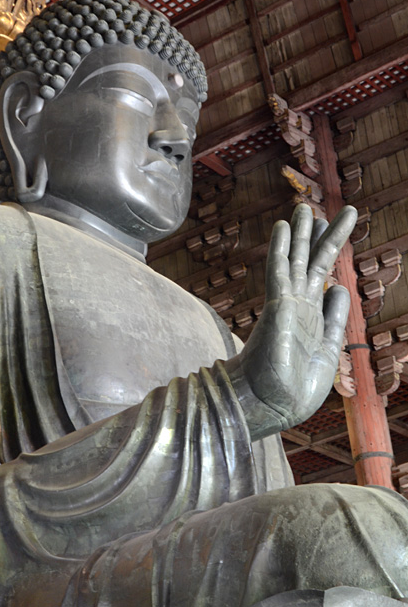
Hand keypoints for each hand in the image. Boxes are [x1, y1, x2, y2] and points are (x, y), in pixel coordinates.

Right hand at [226, 203, 357, 439]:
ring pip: (296, 259)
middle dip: (318, 235)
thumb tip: (341, 289)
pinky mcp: (277, 306)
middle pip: (311, 261)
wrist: (272, 405)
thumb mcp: (328, 351)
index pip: (322, 276)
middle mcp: (300, 305)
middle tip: (319, 210)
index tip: (331, 232)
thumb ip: (335, 320)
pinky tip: (283, 225)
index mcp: (313, 316)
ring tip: (304, 207)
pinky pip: (279, 270)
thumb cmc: (296, 387)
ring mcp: (287, 303)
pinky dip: (280, 247)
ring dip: (302, 233)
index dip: (329, 253)